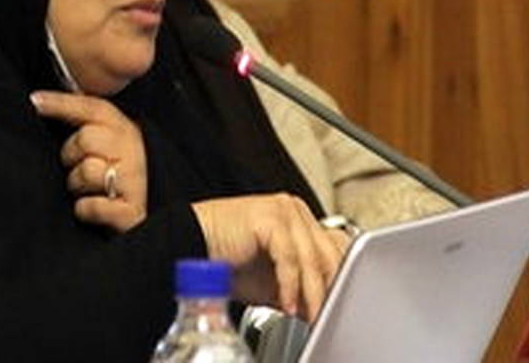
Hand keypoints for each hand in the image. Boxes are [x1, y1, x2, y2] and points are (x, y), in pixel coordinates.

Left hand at [31, 90, 147, 231]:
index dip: (62, 103)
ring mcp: (134, 180)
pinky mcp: (132, 210)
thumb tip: (43, 101)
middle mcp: (132, 151)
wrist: (151, 222)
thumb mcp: (109, 144)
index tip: (36, 101)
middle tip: (77, 166)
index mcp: (125, 130)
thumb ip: (86, 124)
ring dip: (77, 185)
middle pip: (86, 139)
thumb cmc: (118, 178)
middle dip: (71, 155)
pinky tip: (91, 207)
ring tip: (86, 190)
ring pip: (87, 171)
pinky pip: (93, 206)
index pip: (93, 109)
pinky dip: (86, 209)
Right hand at [191, 193, 346, 319]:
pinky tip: (287, 305)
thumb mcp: (272, 281)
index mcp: (298, 219)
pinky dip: (290, 285)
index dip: (338, 280)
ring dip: (312, 293)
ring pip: (310, 258)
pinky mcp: (269, 217)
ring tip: (310, 316)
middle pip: (328, 253)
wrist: (189, 248)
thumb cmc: (225, 260)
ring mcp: (283, 210)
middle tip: (326, 317)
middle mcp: (294, 210)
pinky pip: (289, 257)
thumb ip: (298, 289)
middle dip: (329, 290)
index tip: (336, 307)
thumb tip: (318, 308)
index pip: (334, 248)